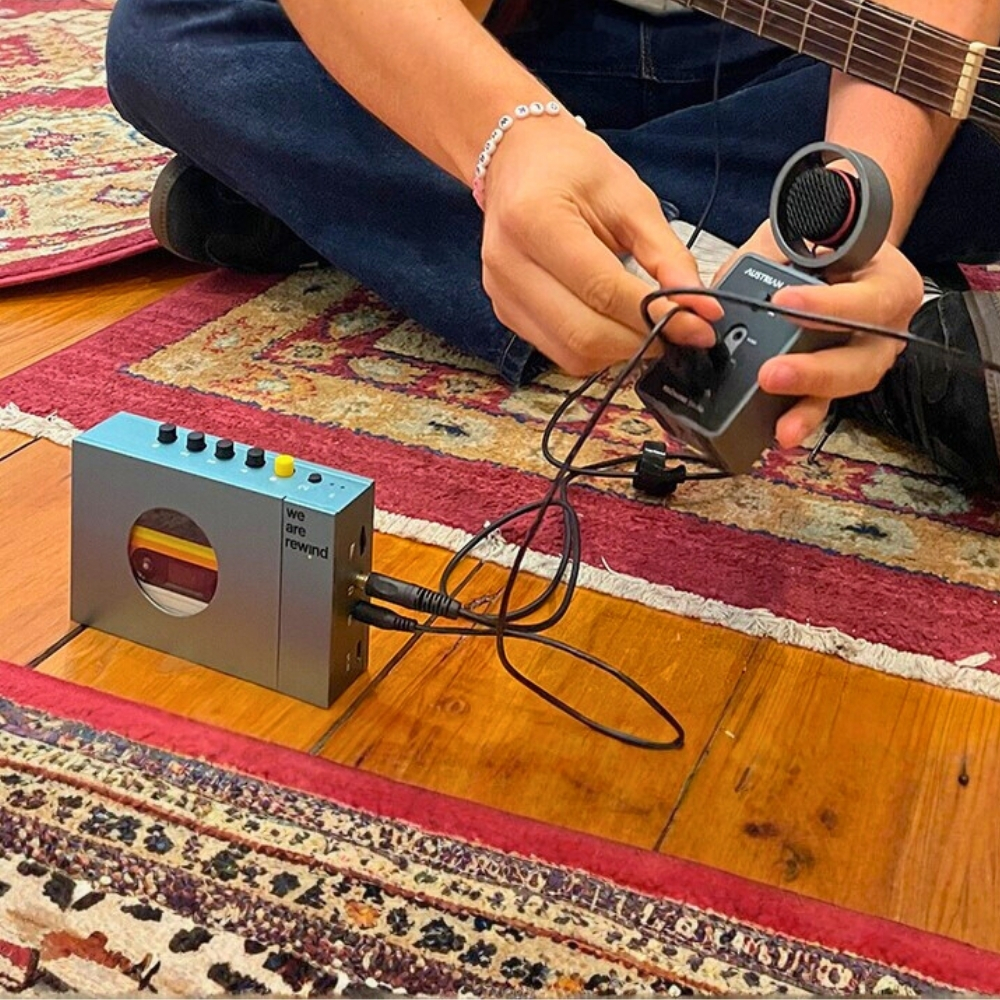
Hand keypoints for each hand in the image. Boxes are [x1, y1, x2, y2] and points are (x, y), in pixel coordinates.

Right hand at [480, 119, 721, 375]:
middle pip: (584, 334)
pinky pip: (558, 352)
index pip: (602, 289)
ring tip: (646, 327)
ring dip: (619, 352)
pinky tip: (614, 325)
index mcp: (534, 219)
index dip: (656, 315)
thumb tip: (702, 307)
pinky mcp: (505, 313)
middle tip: (677, 332)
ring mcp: (500, 293)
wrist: (518, 161)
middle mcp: (508, 263)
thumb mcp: (630, 198)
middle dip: (640, 341)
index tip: (698, 325)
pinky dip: (596, 348)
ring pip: (571, 354)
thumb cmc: (570, 168)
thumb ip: (667, 255)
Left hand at [716, 221, 924, 448]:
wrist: (836, 257)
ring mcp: (863, 360)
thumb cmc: (821, 246)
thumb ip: (777, 252)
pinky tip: (780, 432)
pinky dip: (800, 418)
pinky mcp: (837, 382)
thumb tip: (740, 276)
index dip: (827, 305)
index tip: (784, 300)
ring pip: (845, 389)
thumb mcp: (802, 233)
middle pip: (862, 360)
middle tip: (772, 374)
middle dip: (815, 371)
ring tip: (781, 424)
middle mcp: (884, 328)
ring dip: (809, 406)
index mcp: (888, 284)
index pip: (867, 299)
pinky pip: (821, 404)